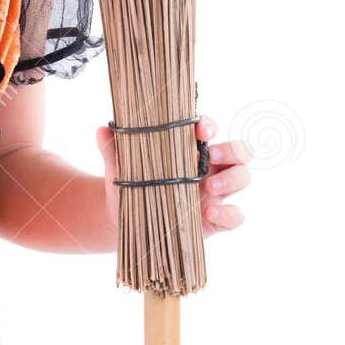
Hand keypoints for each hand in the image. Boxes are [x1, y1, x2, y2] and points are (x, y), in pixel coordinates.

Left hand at [95, 114, 252, 239]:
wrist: (127, 219)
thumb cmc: (131, 184)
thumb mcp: (120, 165)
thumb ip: (113, 147)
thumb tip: (102, 129)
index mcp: (190, 148)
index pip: (209, 129)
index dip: (209, 125)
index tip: (199, 128)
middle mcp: (209, 167)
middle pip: (240, 151)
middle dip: (232, 149)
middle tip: (211, 155)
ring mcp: (216, 193)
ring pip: (243, 177)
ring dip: (233, 179)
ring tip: (209, 187)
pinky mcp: (217, 219)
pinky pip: (236, 216)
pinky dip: (229, 213)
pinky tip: (209, 213)